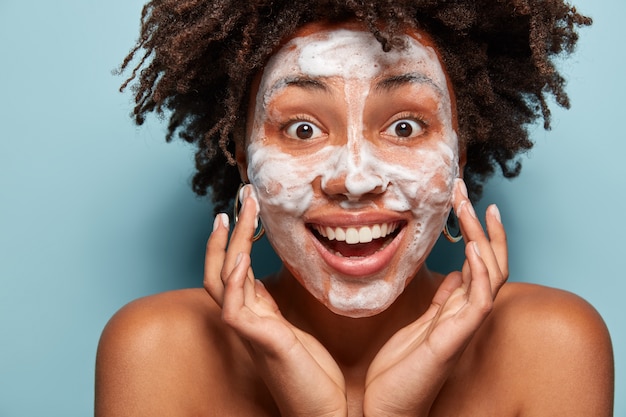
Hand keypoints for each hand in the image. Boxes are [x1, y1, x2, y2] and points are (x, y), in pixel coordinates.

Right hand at [204, 185, 346, 416]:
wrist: (323, 412)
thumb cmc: (314, 374)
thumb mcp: (294, 328)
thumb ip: (276, 306)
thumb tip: (268, 280)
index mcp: (257, 314)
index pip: (234, 269)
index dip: (236, 239)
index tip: (244, 209)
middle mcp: (247, 318)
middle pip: (221, 268)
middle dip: (228, 232)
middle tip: (241, 197)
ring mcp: (248, 330)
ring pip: (223, 280)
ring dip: (229, 245)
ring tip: (235, 213)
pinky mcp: (258, 342)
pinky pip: (234, 308)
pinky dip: (234, 281)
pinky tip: (241, 258)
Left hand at [363, 179, 507, 416]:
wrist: (386, 408)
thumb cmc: (400, 368)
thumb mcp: (420, 323)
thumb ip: (441, 299)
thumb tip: (453, 274)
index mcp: (455, 308)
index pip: (479, 263)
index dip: (478, 232)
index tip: (465, 200)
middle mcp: (465, 314)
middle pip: (489, 262)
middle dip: (480, 225)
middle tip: (464, 191)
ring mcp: (463, 327)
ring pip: (490, 276)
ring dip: (484, 239)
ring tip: (474, 207)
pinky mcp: (454, 340)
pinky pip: (478, 303)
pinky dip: (480, 275)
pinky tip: (474, 250)